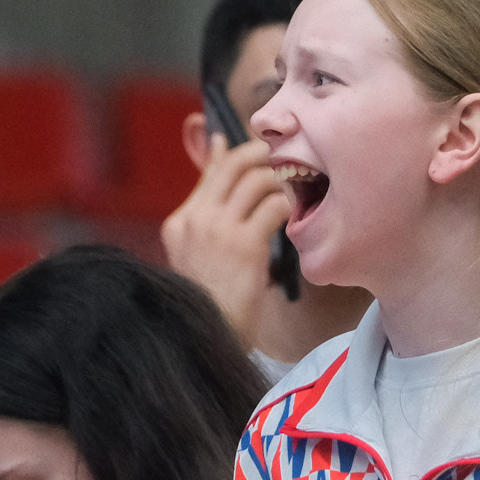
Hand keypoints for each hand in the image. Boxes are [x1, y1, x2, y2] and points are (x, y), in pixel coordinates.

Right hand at [159, 132, 291, 346]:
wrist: (213, 333)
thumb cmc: (213, 298)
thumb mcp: (198, 254)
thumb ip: (210, 216)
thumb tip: (218, 165)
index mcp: (180, 222)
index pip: (212, 172)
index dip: (241, 154)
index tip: (260, 146)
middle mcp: (195, 220)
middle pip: (235, 165)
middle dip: (266, 154)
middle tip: (289, 158)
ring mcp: (218, 230)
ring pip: (257, 179)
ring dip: (283, 179)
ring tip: (299, 188)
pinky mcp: (244, 244)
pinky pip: (275, 206)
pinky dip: (291, 205)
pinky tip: (299, 215)